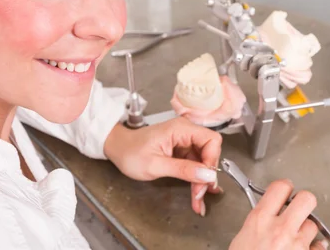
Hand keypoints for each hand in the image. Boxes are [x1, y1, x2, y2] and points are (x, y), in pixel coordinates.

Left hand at [104, 118, 222, 215]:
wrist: (117, 149)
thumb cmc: (131, 153)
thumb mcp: (155, 165)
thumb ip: (183, 170)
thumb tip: (208, 175)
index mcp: (181, 129)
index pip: (211, 140)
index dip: (212, 160)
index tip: (205, 179)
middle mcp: (186, 132)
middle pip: (209, 152)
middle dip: (206, 175)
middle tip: (199, 195)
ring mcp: (184, 142)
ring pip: (203, 161)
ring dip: (202, 181)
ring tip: (198, 200)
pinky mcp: (181, 151)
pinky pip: (194, 164)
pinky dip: (195, 179)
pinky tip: (197, 192)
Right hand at [230, 180, 327, 249]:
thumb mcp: (242, 237)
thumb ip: (258, 222)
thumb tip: (269, 213)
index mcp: (260, 219)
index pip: (280, 187)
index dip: (284, 188)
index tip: (284, 193)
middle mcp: (281, 229)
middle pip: (307, 199)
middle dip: (303, 203)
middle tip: (297, 210)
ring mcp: (297, 246)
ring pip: (314, 225)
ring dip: (307, 230)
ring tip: (296, 238)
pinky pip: (320, 248)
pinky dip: (315, 249)